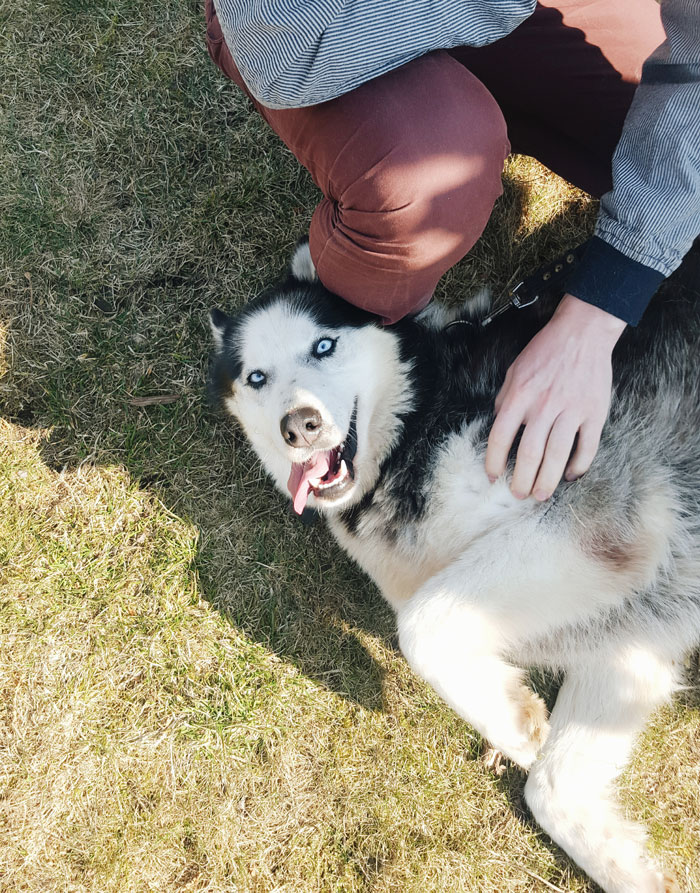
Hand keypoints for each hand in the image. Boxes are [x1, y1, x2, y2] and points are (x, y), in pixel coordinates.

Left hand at [485, 294, 625, 499]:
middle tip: (518, 494)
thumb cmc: (545, 352)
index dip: (494, 462)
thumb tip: (498, 425)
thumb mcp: (514, 371)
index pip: (500, 437)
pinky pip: (587, 448)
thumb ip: (504, 400)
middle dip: (522, 480)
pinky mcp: (594, 413)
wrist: (583, 333)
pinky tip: (569, 476)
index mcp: (520, 396)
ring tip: (540, 495)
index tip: (492, 477)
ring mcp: (571, 410)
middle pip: (529, 453)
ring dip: (547, 481)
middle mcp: (544, 405)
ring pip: (557, 455)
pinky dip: (578, 466)